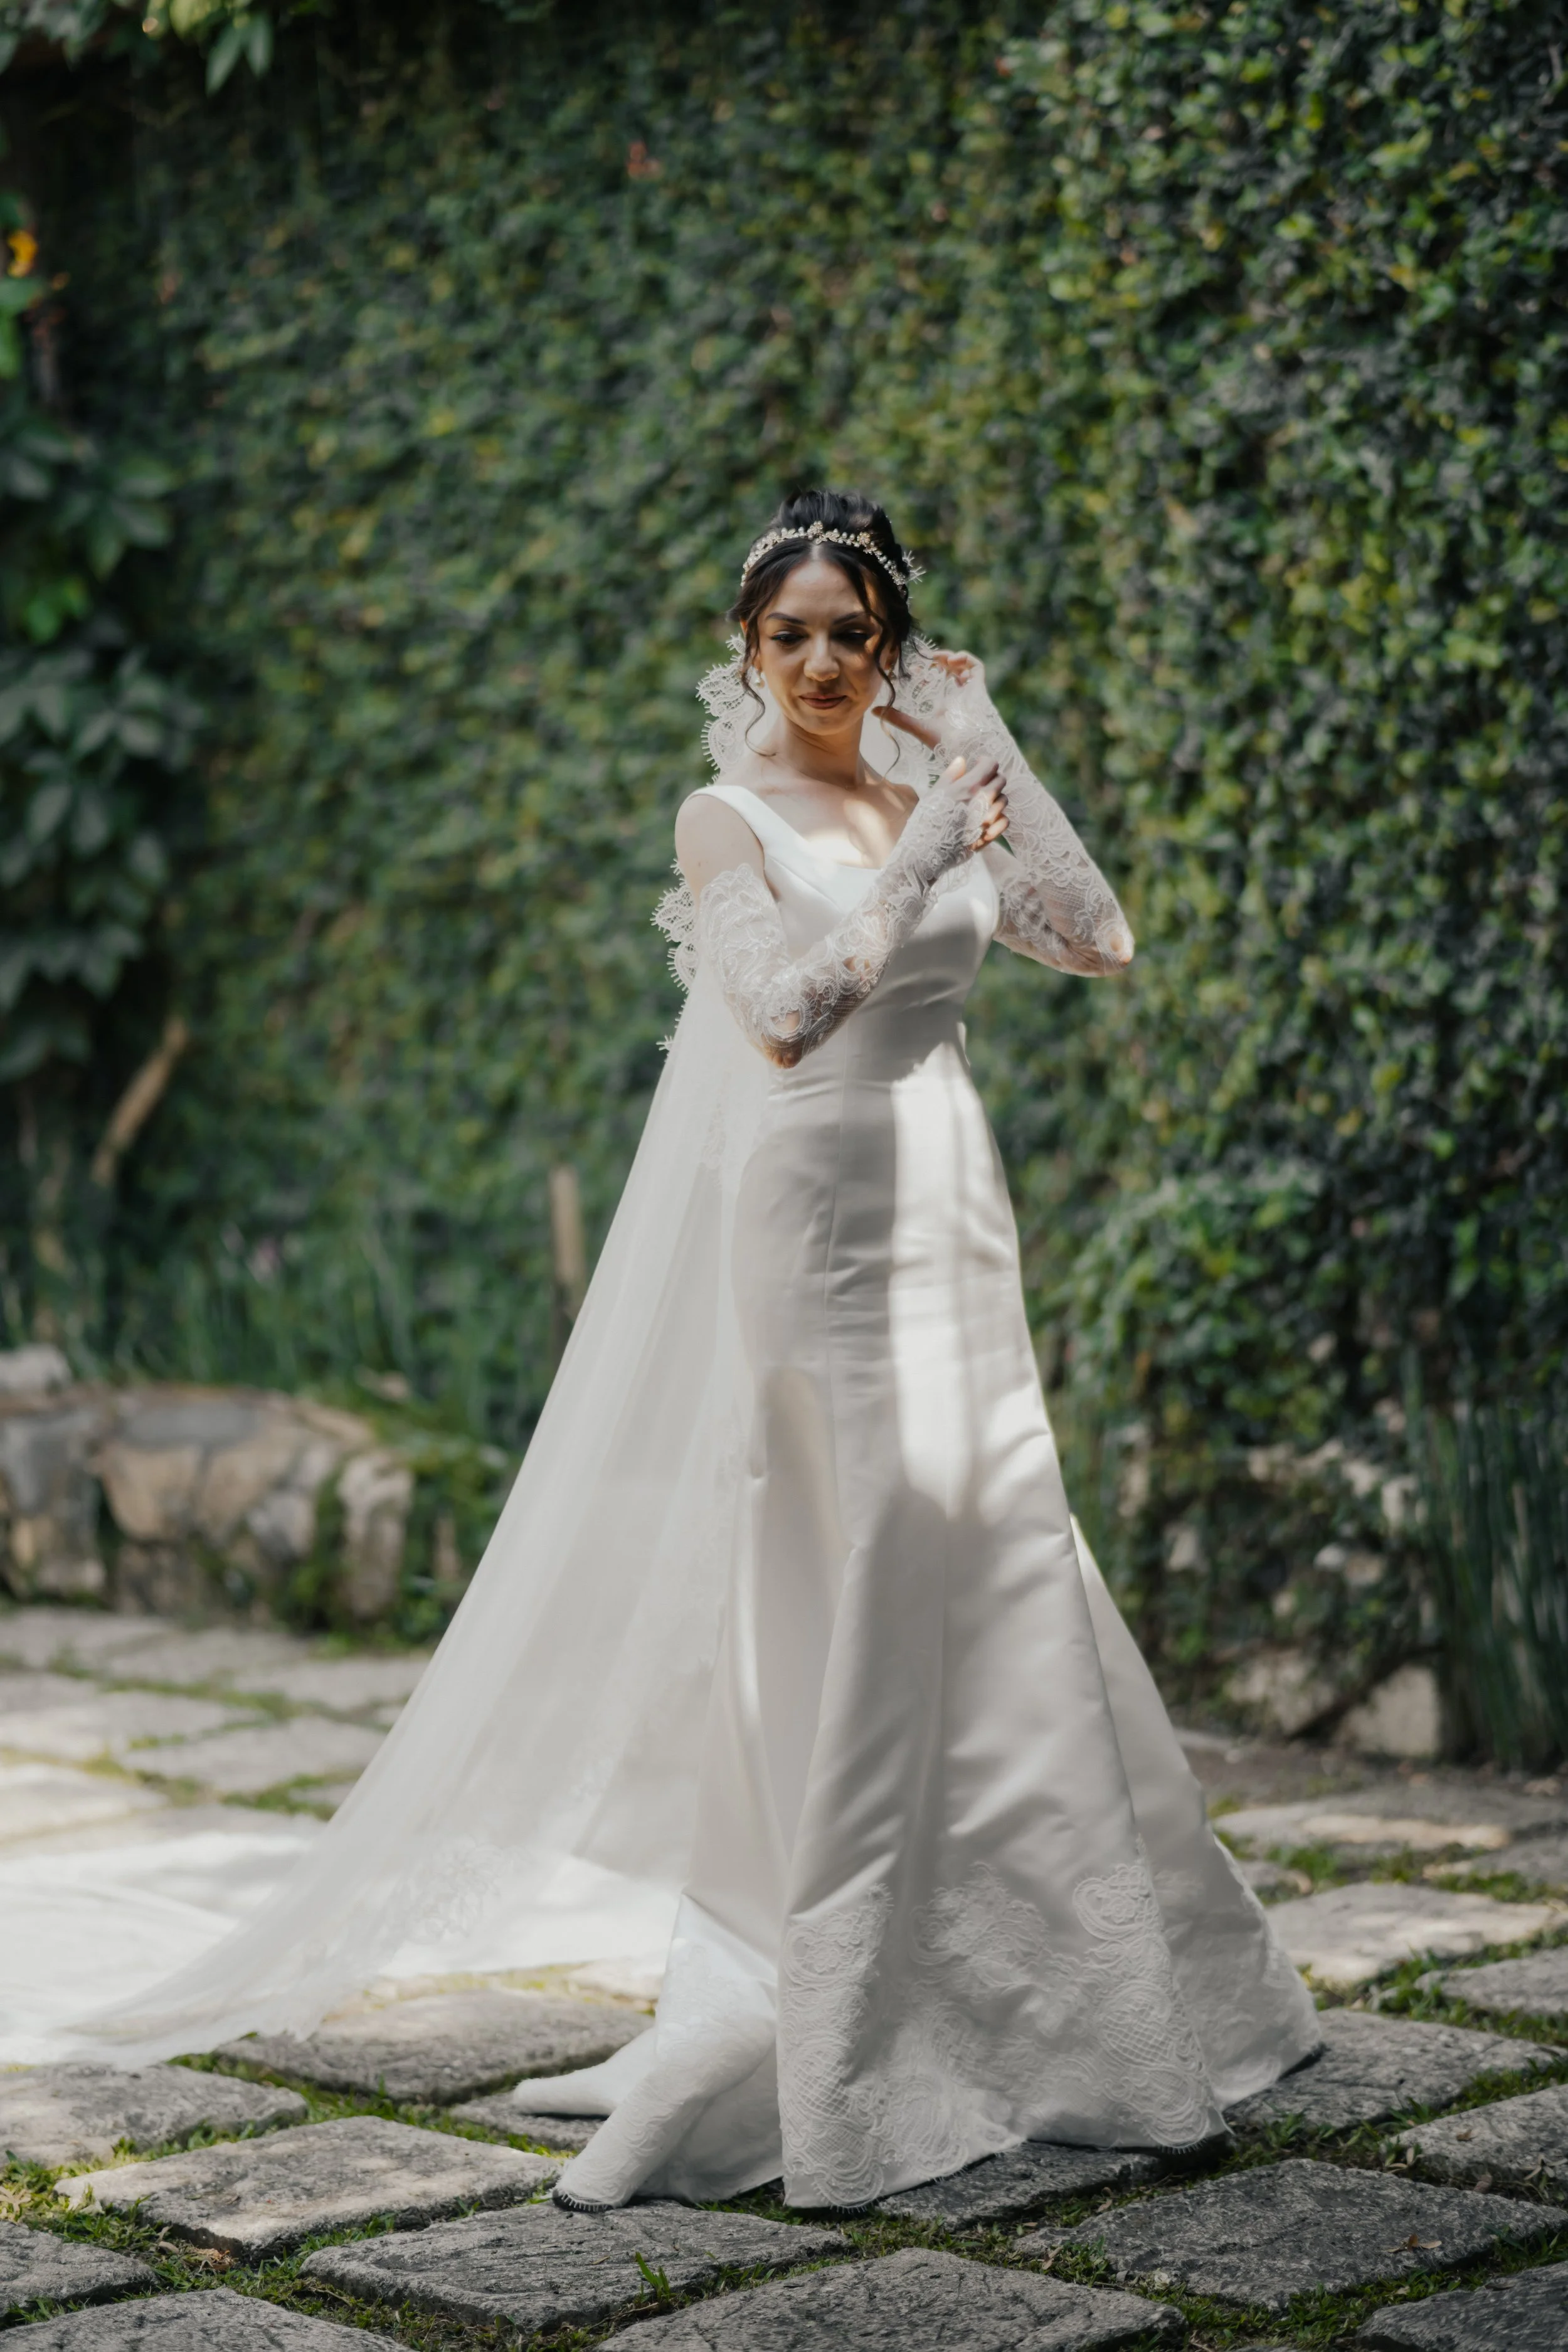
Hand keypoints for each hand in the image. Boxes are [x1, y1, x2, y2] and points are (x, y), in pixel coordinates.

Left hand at [877, 648, 987, 750]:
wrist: (965, 749)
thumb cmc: (944, 743)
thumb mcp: (916, 726)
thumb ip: (897, 718)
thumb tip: (873, 710)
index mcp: (944, 704)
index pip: (937, 682)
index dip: (926, 671)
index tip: (913, 667)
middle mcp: (957, 696)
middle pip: (951, 671)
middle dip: (939, 661)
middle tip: (926, 658)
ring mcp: (969, 692)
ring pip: (964, 667)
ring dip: (952, 657)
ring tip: (939, 658)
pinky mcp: (979, 688)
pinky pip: (977, 668)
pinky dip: (966, 659)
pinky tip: (952, 660)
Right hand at [890, 757, 1007, 888]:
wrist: (925, 854)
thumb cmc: (925, 821)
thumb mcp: (934, 793)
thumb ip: (951, 775)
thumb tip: (962, 760)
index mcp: (968, 787)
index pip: (991, 765)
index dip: (985, 763)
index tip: (978, 766)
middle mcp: (982, 801)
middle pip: (1001, 781)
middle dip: (992, 778)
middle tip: (980, 784)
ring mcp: (987, 820)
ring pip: (1004, 800)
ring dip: (996, 798)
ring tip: (981, 802)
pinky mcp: (989, 836)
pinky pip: (1005, 821)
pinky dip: (999, 817)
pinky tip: (987, 818)